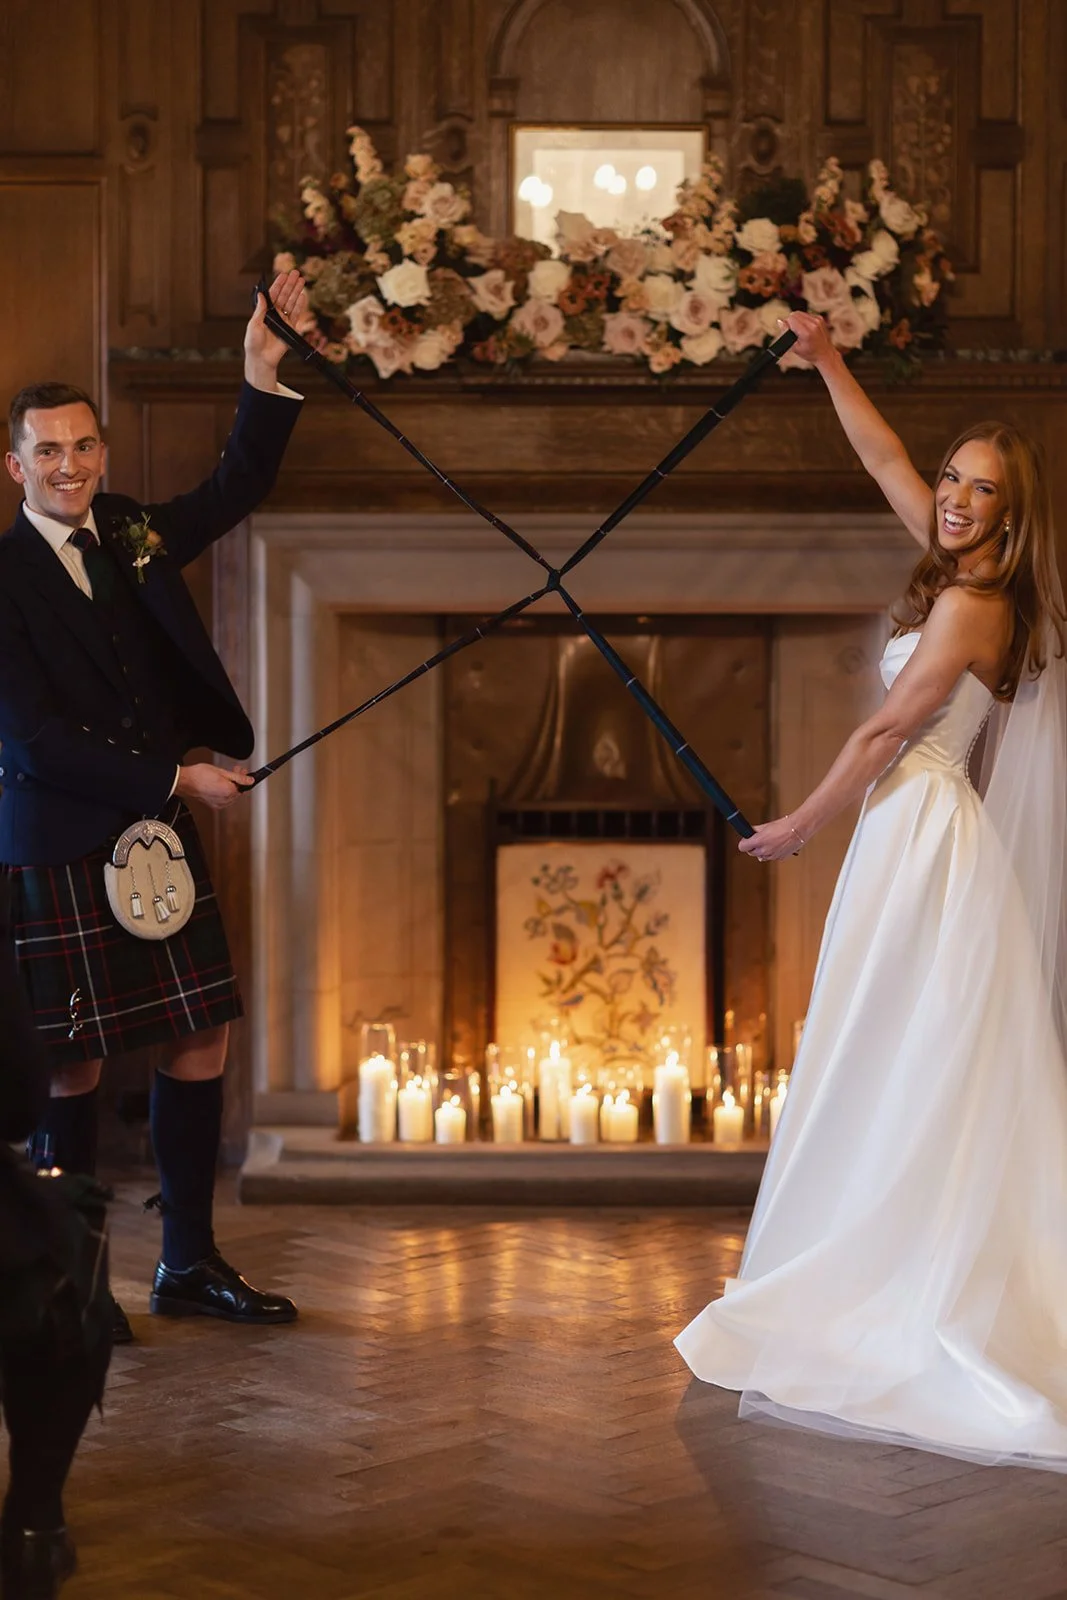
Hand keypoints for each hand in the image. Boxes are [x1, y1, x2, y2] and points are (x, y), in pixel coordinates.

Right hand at [174, 762, 254, 810]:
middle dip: (237, 781)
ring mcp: (219, 804)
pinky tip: (220, 784)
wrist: (185, 781)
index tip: (241, 771)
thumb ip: (238, 777)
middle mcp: (225, 800)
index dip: (243, 777)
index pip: (243, 786)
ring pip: (231, 795)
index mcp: (228, 792)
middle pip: (237, 791)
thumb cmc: (199, 775)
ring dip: (231, 786)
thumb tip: (250, 780)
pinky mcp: (213, 805)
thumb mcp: (222, 772)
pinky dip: (225, 792)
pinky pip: (224, 799)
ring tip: (225, 777)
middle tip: (235, 771)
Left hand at [244, 269, 307, 387]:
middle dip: (290, 284)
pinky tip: (303, 296)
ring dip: (296, 291)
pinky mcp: (291, 328)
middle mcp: (275, 314)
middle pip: (284, 296)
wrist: (262, 358)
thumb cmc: (254, 342)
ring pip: (291, 303)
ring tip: (302, 281)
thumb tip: (262, 294)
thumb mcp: (254, 324)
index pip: (273, 294)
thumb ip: (260, 309)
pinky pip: (296, 314)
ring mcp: (284, 320)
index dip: (278, 284)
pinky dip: (300, 305)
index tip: (284, 274)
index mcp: (265, 311)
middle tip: (296, 273)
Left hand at [738, 816, 805, 862]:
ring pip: (761, 856)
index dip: (744, 843)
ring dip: (762, 851)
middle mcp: (764, 851)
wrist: (799, 829)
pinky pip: (771, 857)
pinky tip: (777, 845)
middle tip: (758, 840)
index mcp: (759, 841)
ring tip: (770, 842)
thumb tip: (749, 831)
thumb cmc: (784, 825)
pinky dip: (772, 853)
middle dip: (753, 847)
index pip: (742, 847)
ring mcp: (772, 856)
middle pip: (751, 853)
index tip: (746, 840)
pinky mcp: (780, 858)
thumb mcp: (766, 826)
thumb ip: (755, 830)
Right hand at [778, 310, 835, 369]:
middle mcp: (813, 324)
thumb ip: (786, 333)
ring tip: (801, 331)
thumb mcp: (795, 347)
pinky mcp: (820, 318)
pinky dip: (804, 320)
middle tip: (794, 332)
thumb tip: (780, 321)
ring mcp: (818, 320)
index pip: (791, 318)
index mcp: (807, 332)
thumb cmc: (811, 353)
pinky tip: (806, 329)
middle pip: (795, 313)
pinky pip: (807, 315)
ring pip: (800, 313)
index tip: (789, 332)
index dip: (787, 324)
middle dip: (792, 321)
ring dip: (798, 320)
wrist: (825, 354)